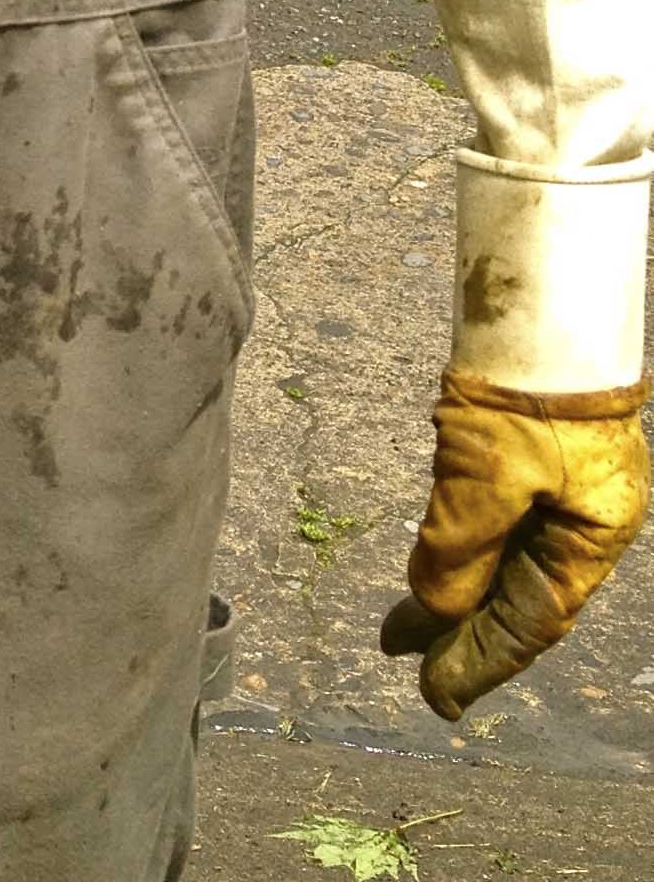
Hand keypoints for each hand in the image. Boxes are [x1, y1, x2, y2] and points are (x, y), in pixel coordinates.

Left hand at [381, 368, 648, 718]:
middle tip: (407, 664)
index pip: (530, 621)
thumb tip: (432, 607)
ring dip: (456, 592)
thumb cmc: (527, 386)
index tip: (435, 696)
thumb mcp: (487, 473)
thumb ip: (459, 546)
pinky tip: (434, 564)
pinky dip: (463, 547)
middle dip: (462, 632)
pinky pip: (498, 521)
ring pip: (504, 560)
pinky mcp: (532, 454)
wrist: (542, 302)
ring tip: (405, 626)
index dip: (480, 660)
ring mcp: (560, 486)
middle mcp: (581, 519)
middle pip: (517, 595)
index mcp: (591, 536)